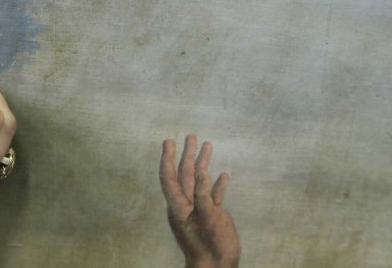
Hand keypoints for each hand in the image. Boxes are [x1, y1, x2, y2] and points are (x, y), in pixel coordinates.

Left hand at [160, 135, 240, 267]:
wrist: (217, 266)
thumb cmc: (208, 245)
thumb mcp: (206, 218)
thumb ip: (203, 195)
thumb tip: (201, 171)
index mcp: (178, 206)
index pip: (168, 177)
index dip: (167, 158)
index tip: (168, 141)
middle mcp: (186, 204)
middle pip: (184, 174)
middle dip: (186, 154)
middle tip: (190, 136)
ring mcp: (199, 209)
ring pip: (199, 181)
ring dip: (203, 163)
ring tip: (208, 145)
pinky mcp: (212, 215)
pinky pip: (212, 194)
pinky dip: (217, 183)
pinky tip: (224, 174)